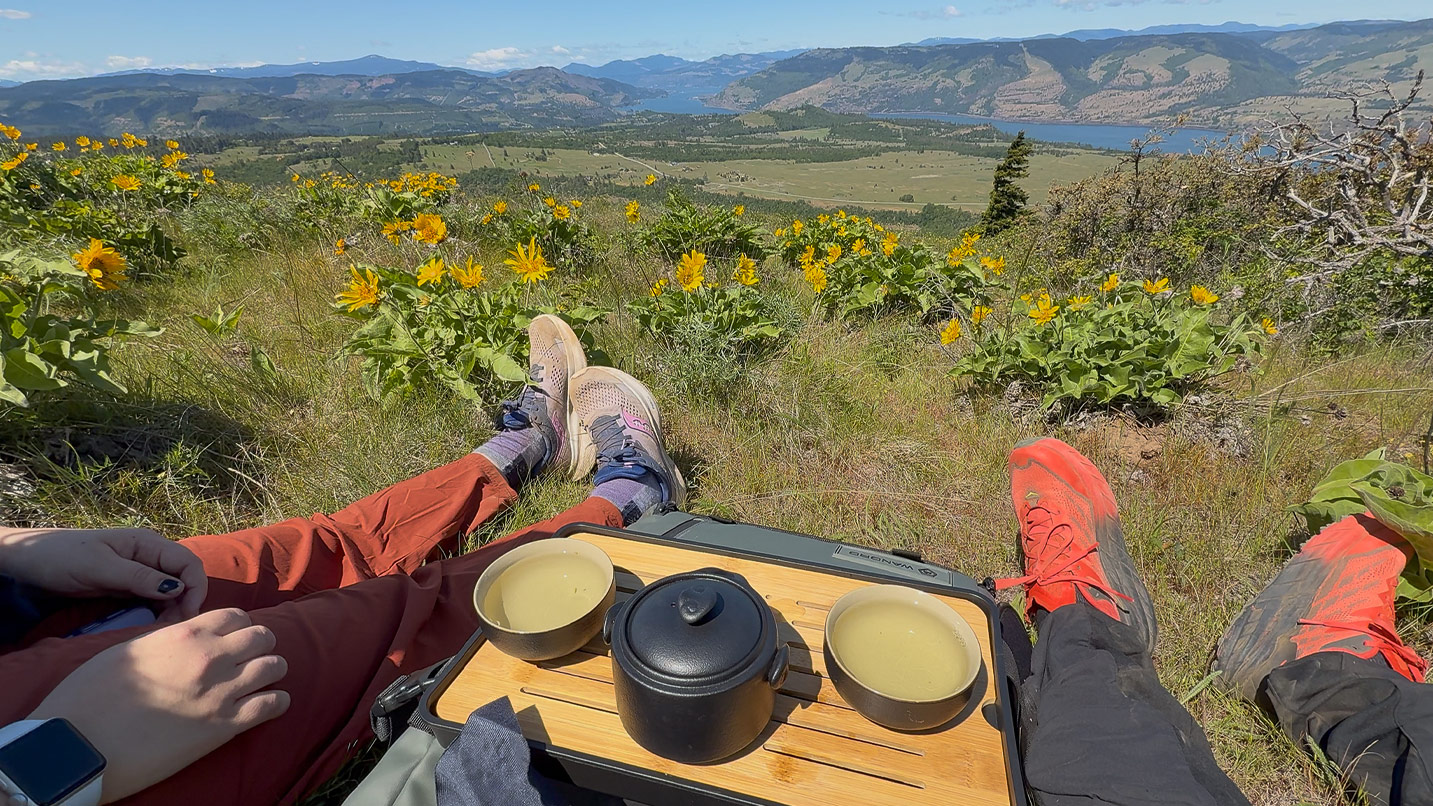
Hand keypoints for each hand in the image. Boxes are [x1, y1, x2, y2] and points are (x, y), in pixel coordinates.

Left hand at [0, 527, 206, 618]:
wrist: (28, 561)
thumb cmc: (61, 557)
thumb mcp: (100, 568)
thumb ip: (139, 577)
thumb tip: (178, 589)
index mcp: (147, 543)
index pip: (187, 563)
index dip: (195, 587)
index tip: (188, 615)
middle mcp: (148, 556)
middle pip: (184, 578)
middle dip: (187, 602)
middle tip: (175, 629)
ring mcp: (138, 572)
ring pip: (170, 591)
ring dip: (173, 610)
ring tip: (164, 631)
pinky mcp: (126, 586)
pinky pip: (152, 599)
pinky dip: (158, 613)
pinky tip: (152, 626)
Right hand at [28, 609, 290, 802]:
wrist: (80, 744)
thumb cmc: (91, 695)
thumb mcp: (127, 650)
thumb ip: (165, 640)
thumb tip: (181, 640)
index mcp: (186, 634)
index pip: (236, 616)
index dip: (237, 626)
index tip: (233, 638)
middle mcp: (211, 657)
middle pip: (262, 637)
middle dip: (260, 645)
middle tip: (250, 657)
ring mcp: (222, 691)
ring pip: (274, 666)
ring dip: (271, 670)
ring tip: (262, 679)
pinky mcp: (225, 726)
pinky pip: (272, 705)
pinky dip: (277, 702)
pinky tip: (272, 703)